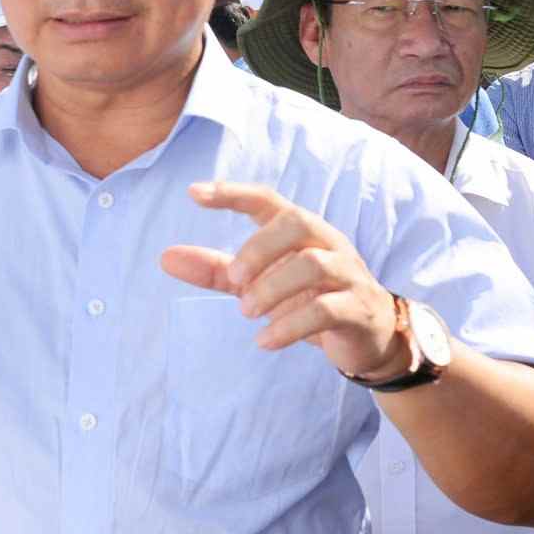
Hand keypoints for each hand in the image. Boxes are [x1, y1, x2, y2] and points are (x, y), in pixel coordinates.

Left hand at [159, 182, 402, 378]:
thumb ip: (218, 270)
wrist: (367, 337)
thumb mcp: (260, 283)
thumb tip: (166, 258)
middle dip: (259, 248)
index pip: (268, 199)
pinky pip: (327, 310)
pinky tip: (265, 340)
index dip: (233, 193)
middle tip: (235, 280)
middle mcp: (328, 243)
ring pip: (313, 265)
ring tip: (247, 312)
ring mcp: (347, 275)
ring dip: (272, 288)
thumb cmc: (310, 299)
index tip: (194, 194)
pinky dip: (291, 325)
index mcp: (302, 231)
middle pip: (297, 222)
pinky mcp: (358, 309)